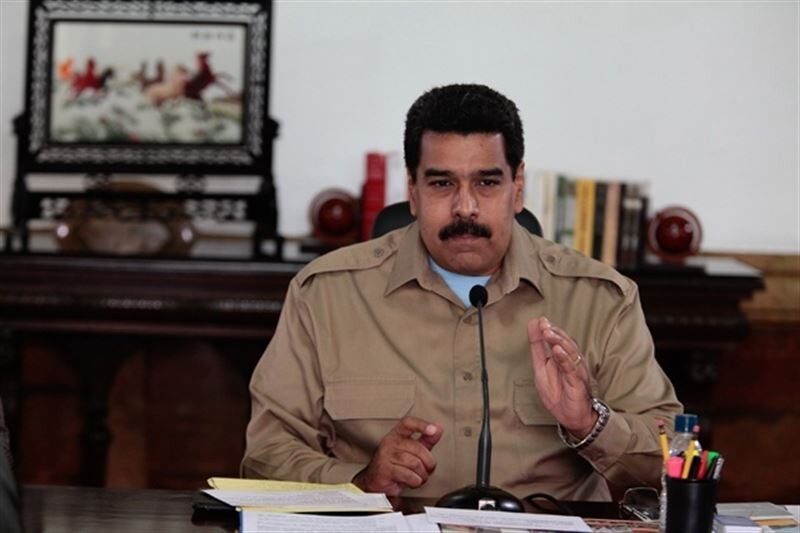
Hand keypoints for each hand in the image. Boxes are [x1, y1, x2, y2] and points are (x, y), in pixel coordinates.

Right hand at [352, 416, 442, 495]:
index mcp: (396, 434)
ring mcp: (385, 455)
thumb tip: (439, 426)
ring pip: (415, 463)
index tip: (433, 430)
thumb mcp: (412, 451)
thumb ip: (426, 439)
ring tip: (418, 477)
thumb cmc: (395, 466)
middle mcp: (389, 442)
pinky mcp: (384, 470)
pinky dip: (415, 482)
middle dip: (428, 463)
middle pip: (417, 448)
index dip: (421, 425)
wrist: (375, 483)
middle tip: (428, 469)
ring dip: (422, 475)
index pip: (408, 423)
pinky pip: (409, 475)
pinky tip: (411, 482)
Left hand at [527, 317, 597, 437]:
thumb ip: (538, 348)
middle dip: (554, 332)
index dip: (549, 329)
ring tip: (548, 333)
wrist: (570, 416)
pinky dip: (564, 358)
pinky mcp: (578, 382)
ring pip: (569, 352)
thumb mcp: (541, 368)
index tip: (540, 320)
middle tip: (543, 325)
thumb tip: (533, 326)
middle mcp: (571, 361)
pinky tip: (558, 350)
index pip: (557, 339)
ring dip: (558, 341)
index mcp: (562, 357)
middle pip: (565, 342)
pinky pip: (571, 368)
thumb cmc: (557, 394)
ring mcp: (575, 370)